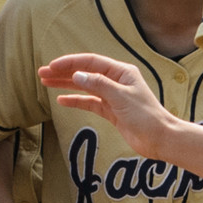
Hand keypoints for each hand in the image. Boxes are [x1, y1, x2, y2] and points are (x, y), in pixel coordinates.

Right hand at [38, 52, 180, 159]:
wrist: (159, 139)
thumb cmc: (146, 116)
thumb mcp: (121, 98)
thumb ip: (99, 85)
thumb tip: (77, 75)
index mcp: (122, 72)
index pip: (91, 62)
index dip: (70, 63)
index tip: (52, 66)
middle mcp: (116, 81)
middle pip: (85, 73)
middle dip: (63, 72)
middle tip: (42, 73)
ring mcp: (113, 96)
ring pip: (85, 87)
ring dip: (66, 85)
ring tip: (46, 83)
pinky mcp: (111, 111)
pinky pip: (89, 102)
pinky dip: (76, 101)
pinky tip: (62, 100)